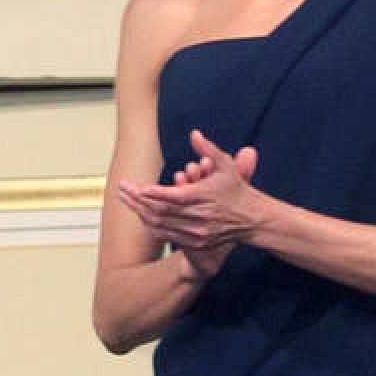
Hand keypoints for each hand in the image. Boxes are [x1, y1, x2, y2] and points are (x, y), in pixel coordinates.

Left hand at [118, 130, 261, 268]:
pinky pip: (167, 235)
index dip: (154, 193)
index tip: (136, 186)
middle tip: (122, 189)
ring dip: (140, 212)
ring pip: (161, 224)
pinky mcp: (196, 242)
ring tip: (125, 199)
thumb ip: (208, 150)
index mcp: (206, 197)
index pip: (175, 197)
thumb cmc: (237, 190)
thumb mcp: (226, 166)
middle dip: (138, 200)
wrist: (253, 220)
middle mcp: (201, 217)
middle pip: (162, 211)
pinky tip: (140, 214)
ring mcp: (198, 232)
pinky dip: (151, 225)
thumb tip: (194, 133)